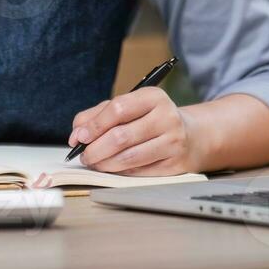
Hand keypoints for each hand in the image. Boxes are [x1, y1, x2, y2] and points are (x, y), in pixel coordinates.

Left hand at [67, 88, 200, 175]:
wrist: (191, 136)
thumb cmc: (151, 120)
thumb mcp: (129, 107)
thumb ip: (98, 115)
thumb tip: (76, 134)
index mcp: (153, 97)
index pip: (118, 109)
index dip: (94, 125)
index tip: (79, 137)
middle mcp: (166, 117)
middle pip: (121, 136)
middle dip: (95, 149)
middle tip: (84, 155)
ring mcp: (173, 141)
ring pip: (128, 158)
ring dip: (104, 163)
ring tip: (95, 162)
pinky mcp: (175, 164)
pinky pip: (138, 171)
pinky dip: (119, 171)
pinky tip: (113, 167)